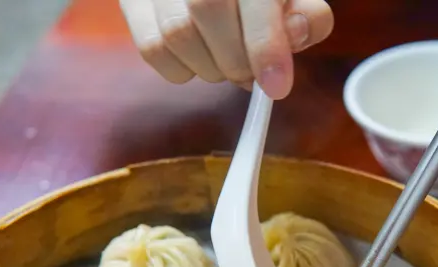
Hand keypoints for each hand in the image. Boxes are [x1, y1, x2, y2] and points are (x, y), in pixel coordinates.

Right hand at [120, 0, 333, 98]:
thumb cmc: (259, 2)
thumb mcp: (291, 0)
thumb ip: (307, 17)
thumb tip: (295, 34)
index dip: (265, 43)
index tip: (277, 86)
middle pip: (207, 10)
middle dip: (237, 59)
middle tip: (253, 74)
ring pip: (176, 34)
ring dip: (212, 68)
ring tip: (228, 61)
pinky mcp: (131, 1)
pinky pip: (153, 51)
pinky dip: (183, 69)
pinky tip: (200, 56)